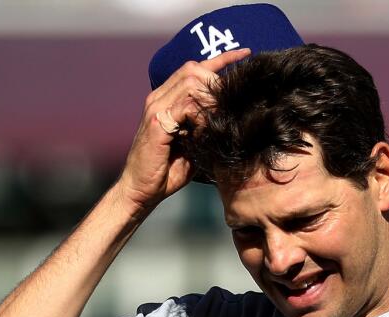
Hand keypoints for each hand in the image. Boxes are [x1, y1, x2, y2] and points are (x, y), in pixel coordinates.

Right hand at [115, 47, 251, 213]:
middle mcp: (159, 98)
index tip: (246, 54)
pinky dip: (202, 117)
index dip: (221, 59)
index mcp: (167, 99)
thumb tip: (237, 114)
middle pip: (194, 70)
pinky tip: (206, 133)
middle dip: (218, 83)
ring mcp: (156, 108)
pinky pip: (186, 107)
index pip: (194, 68)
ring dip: (211, 100)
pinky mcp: (156, 123)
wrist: (142, 191)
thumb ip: (209, 125)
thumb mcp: (195, 143)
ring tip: (218, 122)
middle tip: (231, 105)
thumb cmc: (169, 170)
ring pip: (191, 83)